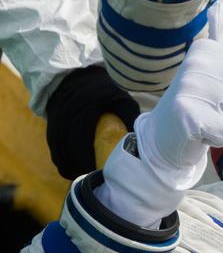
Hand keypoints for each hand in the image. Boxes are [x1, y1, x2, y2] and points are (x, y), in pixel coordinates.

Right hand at [45, 64, 139, 178]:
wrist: (76, 76)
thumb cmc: (103, 88)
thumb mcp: (120, 96)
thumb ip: (129, 115)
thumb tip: (142, 139)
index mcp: (86, 106)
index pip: (82, 135)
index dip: (86, 155)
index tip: (97, 169)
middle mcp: (68, 113)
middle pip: (68, 146)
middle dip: (78, 164)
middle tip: (91, 176)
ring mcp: (57, 118)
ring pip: (58, 148)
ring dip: (68, 164)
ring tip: (81, 176)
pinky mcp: (51, 123)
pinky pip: (53, 145)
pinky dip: (61, 159)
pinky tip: (69, 168)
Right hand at [134, 38, 222, 182]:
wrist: (162, 135)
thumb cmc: (193, 99)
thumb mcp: (206, 63)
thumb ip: (219, 36)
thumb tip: (218, 4)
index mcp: (206, 48)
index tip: (217, 89)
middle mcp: (198, 62)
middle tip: (211, 107)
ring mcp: (191, 87)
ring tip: (205, 117)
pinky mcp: (188, 116)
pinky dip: (215, 138)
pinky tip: (199, 132)